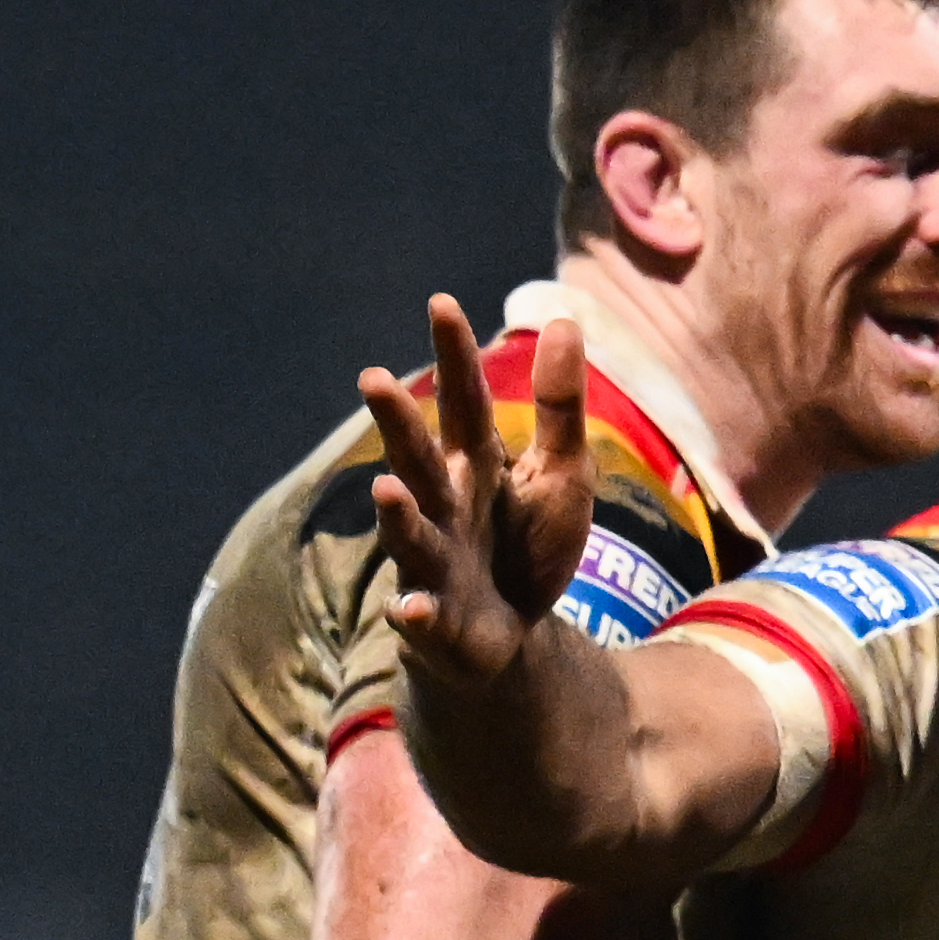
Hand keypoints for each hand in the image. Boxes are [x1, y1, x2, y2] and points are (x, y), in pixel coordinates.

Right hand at [356, 294, 601, 693]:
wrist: (511, 636)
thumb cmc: (529, 546)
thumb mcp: (560, 474)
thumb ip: (559, 406)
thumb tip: (565, 319)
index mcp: (473, 465)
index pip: (464, 402)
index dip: (454, 356)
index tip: (442, 303)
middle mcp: (443, 505)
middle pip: (418, 457)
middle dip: (397, 423)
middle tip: (373, 379)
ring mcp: (434, 561)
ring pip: (411, 534)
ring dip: (396, 514)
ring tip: (386, 488)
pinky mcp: (438, 620)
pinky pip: (422, 617)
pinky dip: (416, 613)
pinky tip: (413, 608)